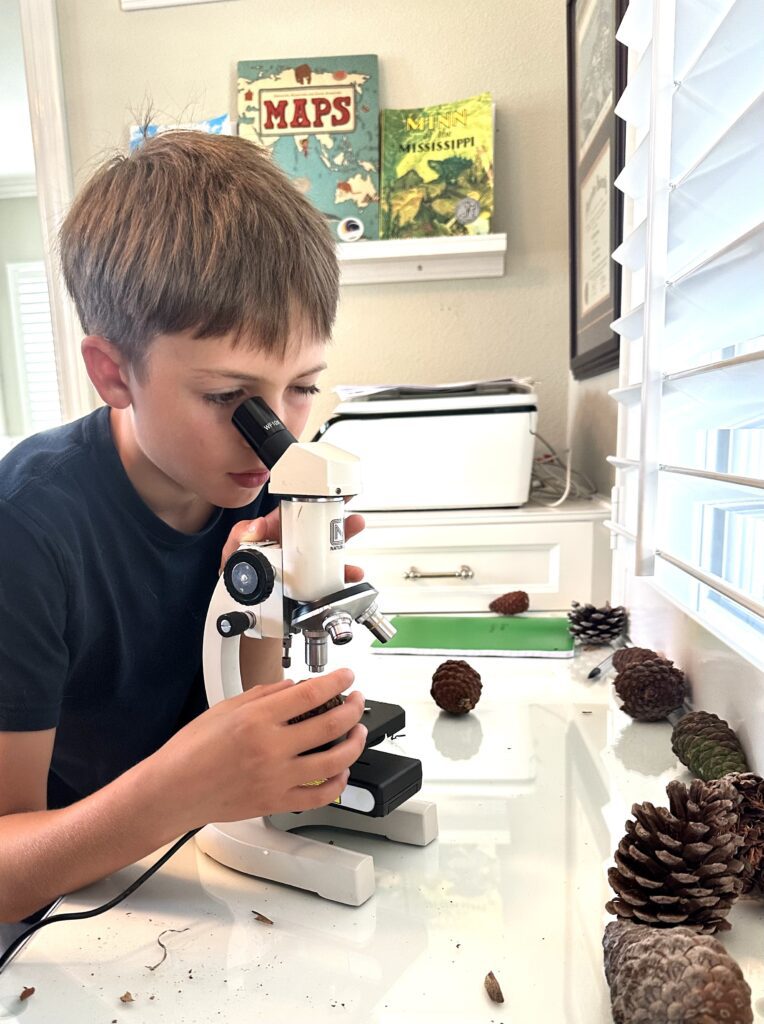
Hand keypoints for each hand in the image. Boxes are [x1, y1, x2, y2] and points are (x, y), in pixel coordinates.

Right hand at [155, 668, 366, 827]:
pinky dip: (337, 782)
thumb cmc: (189, 751)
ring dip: (355, 743)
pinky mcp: (276, 802)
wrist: (172, 791)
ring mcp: (277, 778)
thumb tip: (292, 687)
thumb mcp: (224, 708)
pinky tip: (341, 770)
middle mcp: (271, 748)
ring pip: (334, 761)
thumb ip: (263, 695)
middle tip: (357, 699)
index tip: (346, 676)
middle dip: (354, 708)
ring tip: (358, 732)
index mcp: (257, 719)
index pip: (311, 693)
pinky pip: (319, 795)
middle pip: (331, 725)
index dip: (337, 681)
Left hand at [221, 506, 365, 581]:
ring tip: (354, 528)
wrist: (250, 618)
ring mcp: (304, 567)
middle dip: (335, 515)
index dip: (308, 499)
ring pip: (329, 549)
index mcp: (274, 535)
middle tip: (345, 507)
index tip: (321, 493)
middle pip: (318, 527)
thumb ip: (239, 538)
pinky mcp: (313, 585)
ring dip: (344, 538)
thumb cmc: (238, 586)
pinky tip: (351, 571)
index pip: (293, 512)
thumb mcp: (232, 558)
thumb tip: (257, 526)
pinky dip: (345, 574)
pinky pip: (332, 577)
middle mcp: (292, 549)